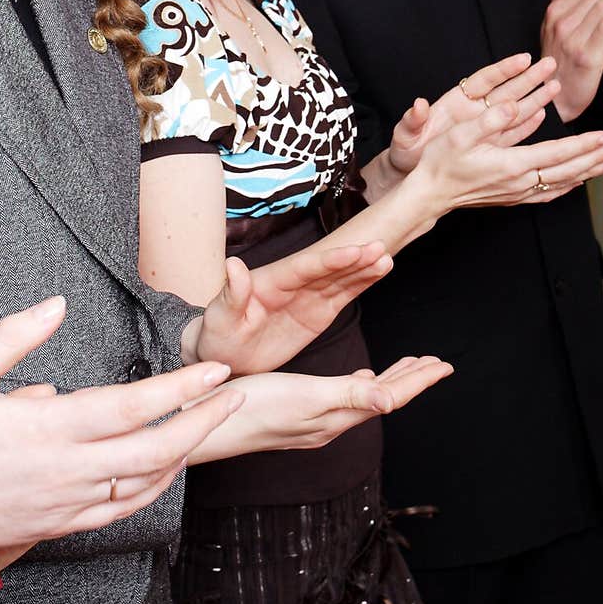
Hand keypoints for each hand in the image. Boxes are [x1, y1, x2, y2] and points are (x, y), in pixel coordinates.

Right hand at [0, 297, 242, 566]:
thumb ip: (12, 336)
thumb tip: (56, 305)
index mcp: (48, 429)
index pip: (131, 407)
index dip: (179, 388)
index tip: (215, 369)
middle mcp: (69, 469)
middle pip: (155, 449)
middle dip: (204, 421)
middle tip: (236, 393)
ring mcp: (70, 501)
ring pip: (147, 483)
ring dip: (187, 452)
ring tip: (212, 421)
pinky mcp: (65, 523)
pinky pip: (123, 510)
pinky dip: (156, 488)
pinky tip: (170, 467)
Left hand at [187, 241, 393, 374]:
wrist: (223, 355)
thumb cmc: (216, 335)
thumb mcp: (219, 318)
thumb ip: (232, 294)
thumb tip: (232, 265)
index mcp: (271, 282)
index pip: (304, 267)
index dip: (330, 259)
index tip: (354, 250)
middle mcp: (292, 284)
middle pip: (328, 268)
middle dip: (353, 258)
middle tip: (379, 247)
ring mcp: (307, 296)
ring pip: (340, 278)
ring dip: (363, 268)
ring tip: (386, 258)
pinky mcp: (317, 312)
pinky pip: (343, 295)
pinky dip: (362, 283)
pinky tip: (380, 271)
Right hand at [187, 355, 453, 463]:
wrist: (211, 424)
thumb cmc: (255, 406)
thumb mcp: (305, 395)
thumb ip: (347, 395)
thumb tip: (391, 400)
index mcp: (338, 415)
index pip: (390, 396)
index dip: (418, 380)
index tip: (445, 365)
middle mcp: (331, 421)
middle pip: (383, 398)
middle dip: (411, 380)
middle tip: (436, 364)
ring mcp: (315, 419)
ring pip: (364, 397)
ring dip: (389, 380)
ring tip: (408, 368)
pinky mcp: (299, 413)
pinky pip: (343, 396)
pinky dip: (360, 383)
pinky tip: (358, 378)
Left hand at [386, 52, 559, 178]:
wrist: (412, 174)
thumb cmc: (406, 151)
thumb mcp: (405, 136)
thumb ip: (412, 120)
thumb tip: (417, 105)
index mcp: (455, 102)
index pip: (484, 81)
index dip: (503, 70)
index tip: (523, 59)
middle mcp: (472, 111)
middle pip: (505, 90)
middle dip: (528, 77)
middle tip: (550, 64)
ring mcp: (482, 127)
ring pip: (513, 109)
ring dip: (534, 98)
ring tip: (555, 86)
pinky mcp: (487, 144)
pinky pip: (511, 132)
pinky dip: (526, 124)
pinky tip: (543, 115)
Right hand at [409, 100, 602, 211]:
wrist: (430, 193)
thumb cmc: (441, 161)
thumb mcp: (461, 134)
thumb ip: (491, 119)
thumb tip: (516, 105)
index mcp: (512, 164)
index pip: (559, 153)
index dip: (585, 144)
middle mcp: (520, 182)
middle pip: (569, 170)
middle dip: (597, 157)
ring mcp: (518, 193)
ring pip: (563, 183)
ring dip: (589, 172)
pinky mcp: (513, 197)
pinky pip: (549, 192)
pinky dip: (569, 185)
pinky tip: (578, 181)